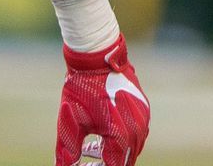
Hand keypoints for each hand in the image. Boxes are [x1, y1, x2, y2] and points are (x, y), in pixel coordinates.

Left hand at [55, 34, 148, 165]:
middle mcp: (137, 130)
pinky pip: (135, 132)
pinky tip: (101, 135)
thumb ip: (68, 149)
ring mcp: (143, 119)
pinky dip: (120, 138)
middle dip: (104, 162)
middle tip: (85, 160)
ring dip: (112, 151)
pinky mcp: (143, 109)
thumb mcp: (71, 121)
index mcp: (120, 136)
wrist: (96, 57)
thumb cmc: (81, 88)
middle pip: (124, 160)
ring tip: (89, 148)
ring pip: (130, 147)